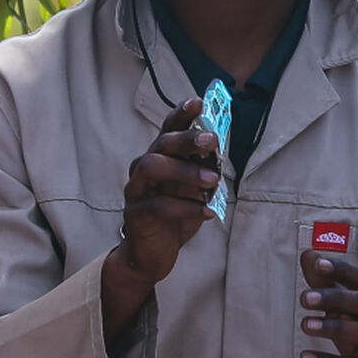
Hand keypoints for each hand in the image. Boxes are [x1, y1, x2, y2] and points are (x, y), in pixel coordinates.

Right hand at [102, 101, 219, 347]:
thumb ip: (205, 171)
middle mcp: (144, 168)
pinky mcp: (136, 214)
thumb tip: (222, 153)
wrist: (152, 255)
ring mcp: (137, 190)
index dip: (181, 114)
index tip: (199, 101)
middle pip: (161, 144)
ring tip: (211, 180)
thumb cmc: (174, 217)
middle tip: (212, 140)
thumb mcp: (194, 192)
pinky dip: (185, 208)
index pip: (168, 129)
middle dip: (187, 138)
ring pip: (152, 167)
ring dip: (184, 171)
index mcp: (160, 158)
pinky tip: (207, 213)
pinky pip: (158, 206)